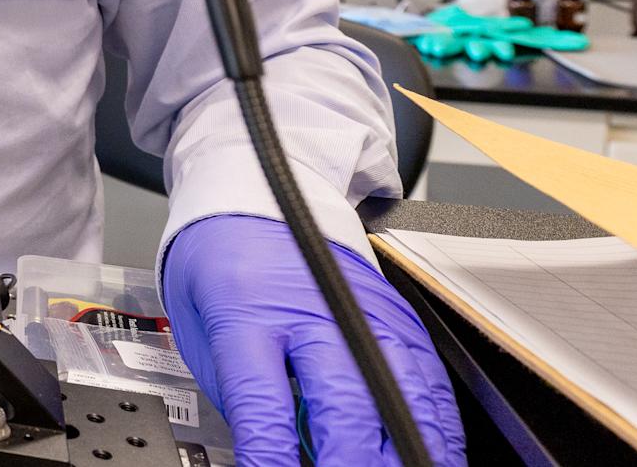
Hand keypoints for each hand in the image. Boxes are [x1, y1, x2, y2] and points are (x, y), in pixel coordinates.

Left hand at [163, 214, 464, 465]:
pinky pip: (431, 381)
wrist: (250, 195)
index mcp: (247, 310)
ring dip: (402, 449)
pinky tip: (432, 451)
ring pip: (400, 395)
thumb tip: (280, 455)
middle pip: (344, 401)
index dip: (273, 453)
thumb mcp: (199, 326)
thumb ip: (239, 396)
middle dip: (348, 459)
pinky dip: (437, 426)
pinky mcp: (398, 314)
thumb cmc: (218, 262)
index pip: (263, 400)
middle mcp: (311, 308)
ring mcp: (363, 311)